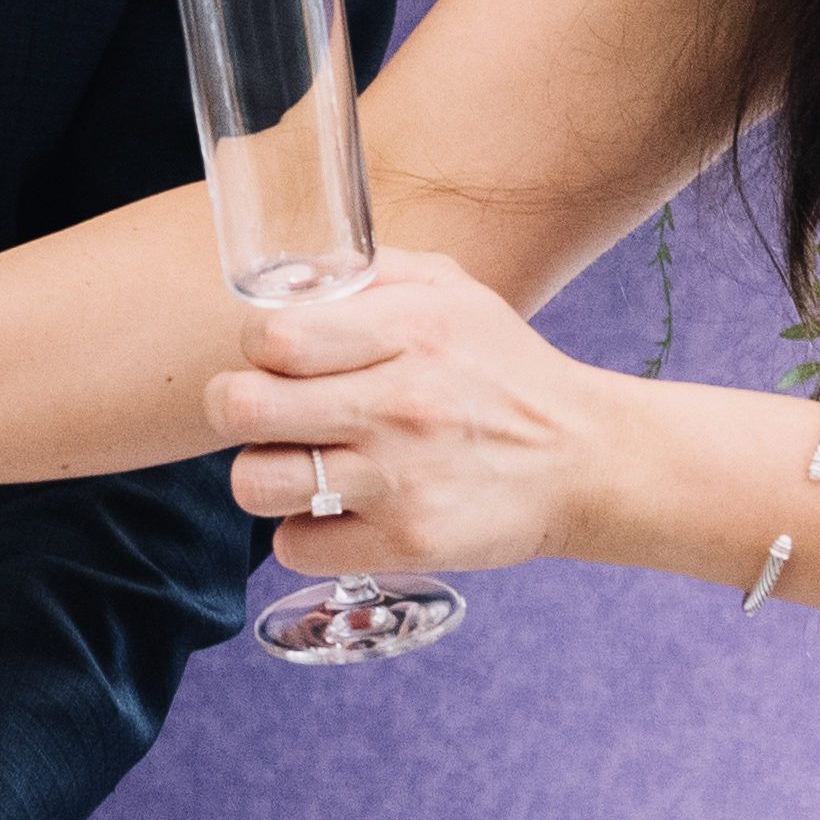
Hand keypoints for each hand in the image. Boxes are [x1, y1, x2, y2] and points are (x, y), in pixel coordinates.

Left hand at [200, 258, 593, 580]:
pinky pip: (294, 547)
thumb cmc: (506, 372)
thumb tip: (289, 273)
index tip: (277, 357)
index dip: (256, 346)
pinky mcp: (406, 543)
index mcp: (408, 332)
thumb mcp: (456, 294)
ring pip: (254, 483)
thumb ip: (375, 274)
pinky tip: (334, 511)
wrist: (585, 462)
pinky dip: (302, 533)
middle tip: (259, 411)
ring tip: (297, 463)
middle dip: (234, 405)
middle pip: (244, 408)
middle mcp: (398, 405)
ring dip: (262, 473)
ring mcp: (400, 481)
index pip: (274, 336)